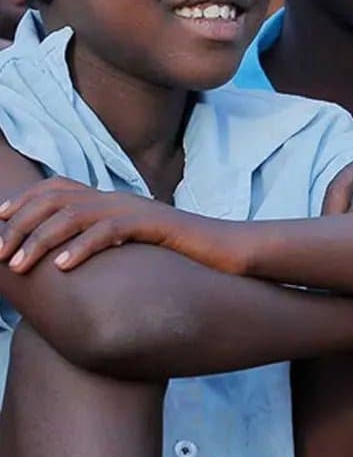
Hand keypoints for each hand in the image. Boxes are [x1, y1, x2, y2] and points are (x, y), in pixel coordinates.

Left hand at [0, 177, 228, 273]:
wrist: (228, 250)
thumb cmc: (182, 255)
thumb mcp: (136, 244)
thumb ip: (106, 241)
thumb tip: (70, 258)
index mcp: (114, 200)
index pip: (59, 188)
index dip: (24, 201)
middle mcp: (120, 198)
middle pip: (57, 200)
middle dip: (20, 225)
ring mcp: (136, 210)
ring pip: (74, 216)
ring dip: (40, 240)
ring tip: (19, 265)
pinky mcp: (153, 225)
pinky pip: (108, 232)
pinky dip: (80, 248)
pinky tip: (62, 268)